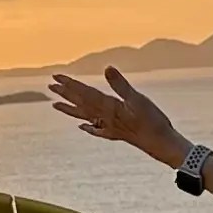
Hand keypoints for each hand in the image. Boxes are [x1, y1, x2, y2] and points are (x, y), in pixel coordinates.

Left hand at [48, 67, 187, 167]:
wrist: (161, 144)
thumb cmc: (152, 121)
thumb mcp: (138, 99)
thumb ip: (121, 85)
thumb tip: (107, 68)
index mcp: (108, 107)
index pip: (85, 93)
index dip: (70, 84)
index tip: (56, 77)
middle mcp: (105, 117)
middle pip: (81, 104)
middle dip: (66, 94)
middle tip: (51, 87)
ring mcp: (110, 127)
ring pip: (85, 116)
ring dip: (70, 110)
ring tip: (55, 105)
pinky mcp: (117, 135)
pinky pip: (98, 130)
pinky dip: (88, 127)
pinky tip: (82, 126)